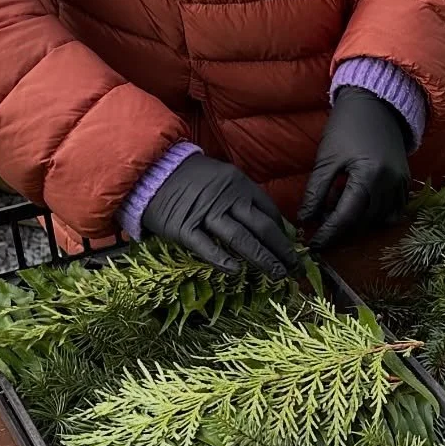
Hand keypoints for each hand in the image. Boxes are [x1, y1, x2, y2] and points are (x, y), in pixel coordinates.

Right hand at [141, 155, 297, 277]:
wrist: (150, 170)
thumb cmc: (189, 178)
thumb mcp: (222, 177)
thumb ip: (242, 197)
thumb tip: (268, 223)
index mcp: (238, 184)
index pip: (268, 211)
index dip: (283, 233)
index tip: (291, 250)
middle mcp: (226, 198)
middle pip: (261, 228)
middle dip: (281, 251)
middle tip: (294, 269)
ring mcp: (205, 213)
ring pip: (240, 239)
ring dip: (262, 259)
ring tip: (277, 275)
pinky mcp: (183, 227)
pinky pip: (205, 246)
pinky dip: (221, 258)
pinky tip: (236, 270)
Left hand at [297, 88, 410, 249]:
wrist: (376, 103)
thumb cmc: (346, 126)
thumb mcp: (326, 158)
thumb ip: (315, 192)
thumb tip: (305, 220)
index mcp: (368, 175)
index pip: (346, 216)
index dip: (328, 233)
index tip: (314, 245)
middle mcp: (389, 182)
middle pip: (363, 222)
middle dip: (341, 229)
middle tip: (321, 224)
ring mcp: (400, 183)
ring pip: (379, 220)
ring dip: (357, 223)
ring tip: (338, 207)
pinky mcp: (405, 181)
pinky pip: (394, 211)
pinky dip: (377, 216)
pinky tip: (360, 207)